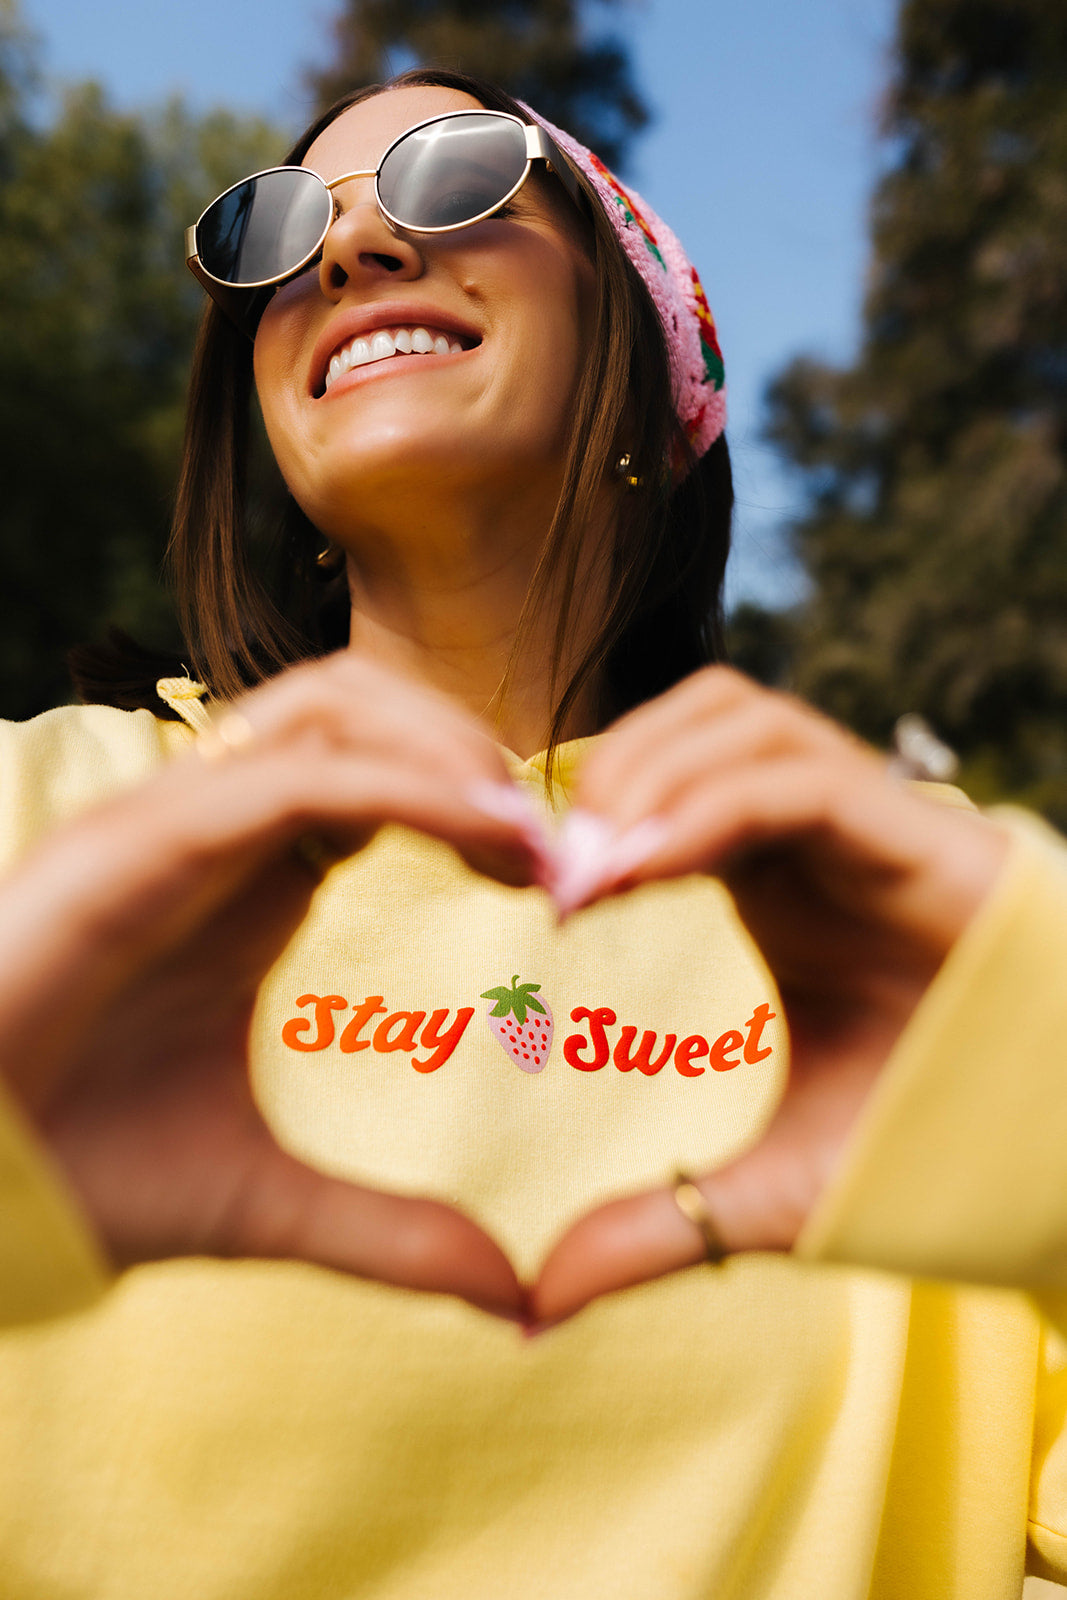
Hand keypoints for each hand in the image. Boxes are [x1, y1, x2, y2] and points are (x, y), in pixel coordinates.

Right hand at [0, 652, 545, 1319]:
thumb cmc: (70, 1174)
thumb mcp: (263, 1203)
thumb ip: (389, 1233)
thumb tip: (513, 1294)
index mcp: (244, 881)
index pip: (375, 775)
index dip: (475, 802)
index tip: (556, 874)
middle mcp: (210, 830)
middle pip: (360, 705)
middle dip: (469, 746)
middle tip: (557, 838)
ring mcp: (169, 824)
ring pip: (331, 708)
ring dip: (446, 747)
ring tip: (525, 829)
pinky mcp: (134, 844)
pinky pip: (293, 776)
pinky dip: (402, 786)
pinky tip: (479, 835)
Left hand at [531, 667, 1009, 1323]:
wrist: (1066, 1141)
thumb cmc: (937, 1138)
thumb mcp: (774, 1185)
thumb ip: (659, 1225)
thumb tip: (536, 1303)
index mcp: (774, 878)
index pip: (663, 782)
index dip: (587, 816)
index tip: (529, 894)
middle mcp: (813, 832)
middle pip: (690, 716)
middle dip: (607, 771)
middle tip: (547, 871)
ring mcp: (866, 822)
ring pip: (739, 716)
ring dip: (647, 772)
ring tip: (592, 872)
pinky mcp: (915, 836)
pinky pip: (795, 779)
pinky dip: (707, 806)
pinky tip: (644, 873)